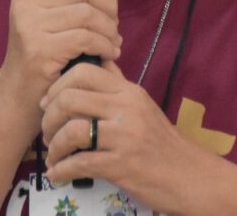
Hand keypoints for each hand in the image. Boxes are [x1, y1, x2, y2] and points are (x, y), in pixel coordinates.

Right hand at [0, 0, 127, 133]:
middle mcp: (25, 1)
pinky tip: (109, 55)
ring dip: (110, 30)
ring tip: (113, 43)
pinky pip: (87, 38)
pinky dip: (105, 46)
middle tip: (113, 26)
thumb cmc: (46, 57)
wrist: (17, 100)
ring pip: (89, 13)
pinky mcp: (40, 50)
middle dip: (109, 6)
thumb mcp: (63, 21)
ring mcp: (30, 25)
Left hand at [40, 60, 204, 213]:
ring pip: (71, 130)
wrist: (190, 176)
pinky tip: (57, 175)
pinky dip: (62, 170)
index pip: (84, 71)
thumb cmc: (161, 142)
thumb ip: (118, 84)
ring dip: (54, 147)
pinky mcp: (121, 165)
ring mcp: (124, 136)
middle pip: (70, 98)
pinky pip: (80, 164)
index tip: (48, 102)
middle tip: (47, 133)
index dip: (57, 85)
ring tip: (53, 156)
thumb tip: (98, 61)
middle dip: (49, 118)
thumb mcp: (142, 105)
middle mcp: (125, 108)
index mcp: (128, 91)